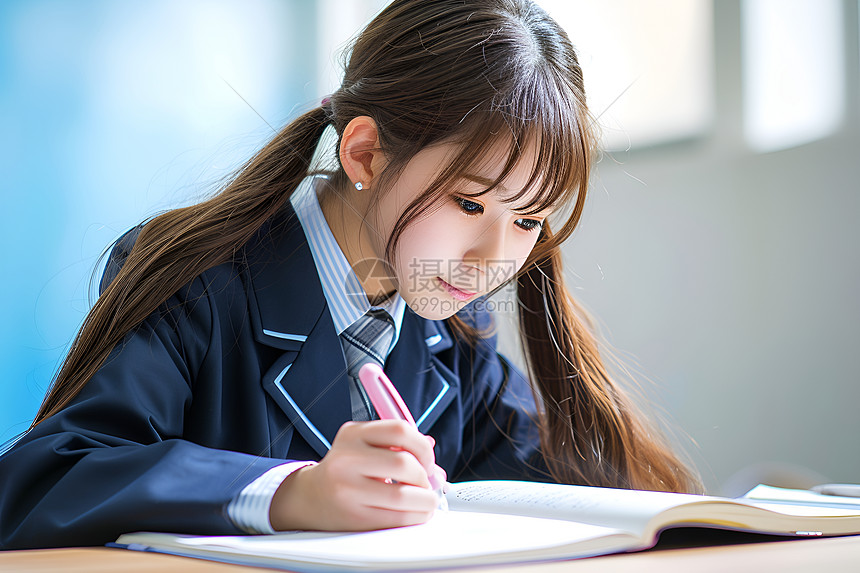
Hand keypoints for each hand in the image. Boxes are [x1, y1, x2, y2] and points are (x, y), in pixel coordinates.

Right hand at [269, 420, 442, 530]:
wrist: (309, 497)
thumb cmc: (345, 470)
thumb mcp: (364, 445)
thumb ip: (399, 445)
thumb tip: (433, 455)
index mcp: (353, 434)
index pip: (400, 430)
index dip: (423, 447)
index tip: (427, 460)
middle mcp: (346, 458)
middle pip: (404, 463)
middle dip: (425, 476)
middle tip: (426, 483)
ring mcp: (347, 490)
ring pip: (403, 495)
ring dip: (425, 500)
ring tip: (425, 500)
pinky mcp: (353, 517)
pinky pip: (396, 519)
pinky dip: (416, 517)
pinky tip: (416, 513)